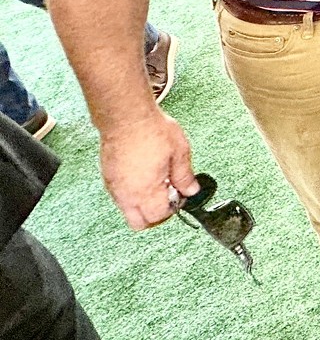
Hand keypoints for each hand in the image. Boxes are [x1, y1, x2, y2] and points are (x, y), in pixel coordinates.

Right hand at [99, 111, 198, 229]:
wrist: (126, 116)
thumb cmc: (152, 130)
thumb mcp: (179, 152)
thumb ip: (185, 176)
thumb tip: (191, 190)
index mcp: (146, 191)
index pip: (158, 217)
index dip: (172, 209)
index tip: (180, 195)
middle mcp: (126, 194)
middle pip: (138, 223)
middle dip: (155, 216)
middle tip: (168, 197)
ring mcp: (114, 187)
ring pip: (127, 210)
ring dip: (143, 205)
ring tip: (157, 183)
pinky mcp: (107, 177)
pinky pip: (119, 196)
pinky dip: (132, 194)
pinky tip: (143, 176)